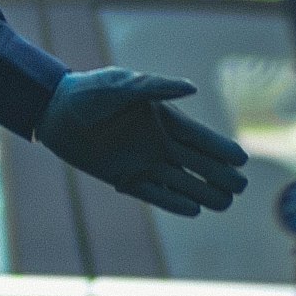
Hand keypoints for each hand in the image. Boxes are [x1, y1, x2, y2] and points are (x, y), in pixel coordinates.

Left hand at [35, 67, 251, 218]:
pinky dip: (172, 201)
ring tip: (225, 204)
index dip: (221, 150)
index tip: (242, 161)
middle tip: (241, 189)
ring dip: (201, 193)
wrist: (53, 110)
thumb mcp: (122, 85)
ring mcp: (141, 161)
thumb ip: (155, 87)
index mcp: (164, 119)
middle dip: (219, 175)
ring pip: (180, 181)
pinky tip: (193, 211)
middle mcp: (157, 142)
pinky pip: (152, 193)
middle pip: (197, 163)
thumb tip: (191, 88)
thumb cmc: (88, 91)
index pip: (201, 138)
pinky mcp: (121, 176)